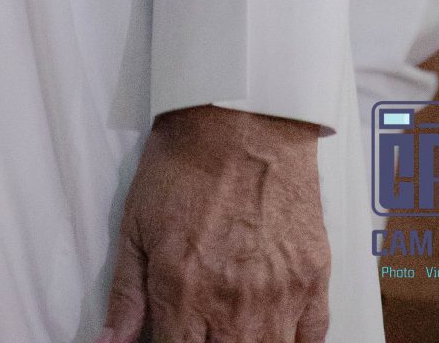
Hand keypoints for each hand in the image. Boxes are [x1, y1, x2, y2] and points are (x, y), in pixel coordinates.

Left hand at [97, 105, 330, 342]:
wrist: (242, 118)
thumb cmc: (185, 162)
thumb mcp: (136, 222)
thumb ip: (125, 294)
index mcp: (184, 292)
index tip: (168, 336)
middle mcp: (234, 306)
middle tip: (201, 326)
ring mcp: (280, 298)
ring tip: (232, 326)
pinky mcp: (313, 281)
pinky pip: (311, 340)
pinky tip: (275, 330)